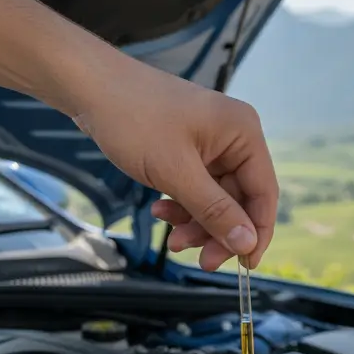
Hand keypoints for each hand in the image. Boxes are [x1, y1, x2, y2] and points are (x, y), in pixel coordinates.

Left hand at [68, 57, 277, 270]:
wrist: (89, 86)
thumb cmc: (134, 119)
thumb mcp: (176, 172)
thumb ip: (214, 210)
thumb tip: (247, 244)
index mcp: (244, 134)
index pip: (264, 193)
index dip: (256, 232)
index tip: (244, 266)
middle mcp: (234, 138)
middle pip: (239, 200)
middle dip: (218, 231)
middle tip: (199, 260)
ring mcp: (210, 144)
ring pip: (215, 199)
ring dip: (196, 222)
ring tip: (171, 238)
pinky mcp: (188, 149)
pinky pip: (196, 187)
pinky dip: (181, 205)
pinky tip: (160, 211)